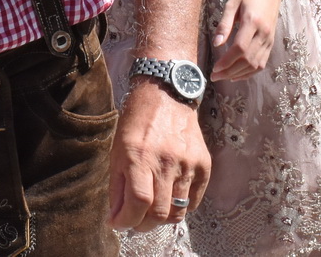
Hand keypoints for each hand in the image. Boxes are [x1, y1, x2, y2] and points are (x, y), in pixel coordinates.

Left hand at [108, 78, 209, 231]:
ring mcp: (188, 163)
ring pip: (178, 211)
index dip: (127, 221)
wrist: (166, 96)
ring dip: (162, 218)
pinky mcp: (204, 164)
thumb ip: (117, 188)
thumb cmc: (137, 124)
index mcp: (139, 156)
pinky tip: (170, 197)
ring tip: (153, 210)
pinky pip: (194, 201)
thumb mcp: (117, 152)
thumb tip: (116, 220)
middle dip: (144, 225)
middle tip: (136, 220)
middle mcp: (166, 161)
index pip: (138, 202)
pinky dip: (181, 207)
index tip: (120, 223)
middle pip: (160, 212)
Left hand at [210, 0, 286, 80]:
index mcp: (252, 21)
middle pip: (247, 59)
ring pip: (256, 64)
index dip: (227, 61)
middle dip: (230, 71)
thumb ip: (224, 24)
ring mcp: (269, 39)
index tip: (215, 68)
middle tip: (215, 76)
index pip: (240, 48)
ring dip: (239, 74)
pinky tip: (238, 74)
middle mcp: (263, 33)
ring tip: (224, 77)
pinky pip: (262, 62)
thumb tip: (216, 44)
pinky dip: (250, 72)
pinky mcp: (271, 42)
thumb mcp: (232, 2)